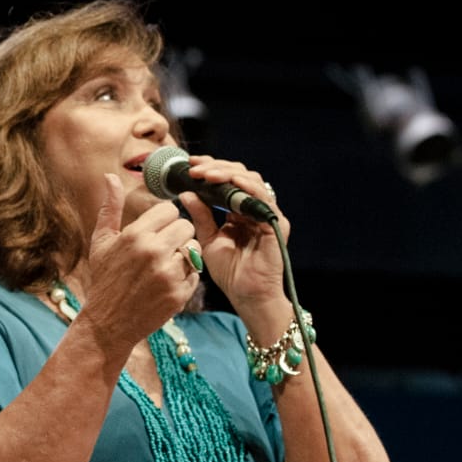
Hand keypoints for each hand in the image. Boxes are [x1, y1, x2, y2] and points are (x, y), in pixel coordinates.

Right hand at [80, 173, 199, 344]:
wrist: (109, 323)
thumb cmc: (104, 279)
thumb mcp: (102, 241)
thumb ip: (110, 207)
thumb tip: (110, 176)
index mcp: (135, 235)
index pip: (170, 210)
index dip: (165, 219)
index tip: (156, 230)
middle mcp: (153, 252)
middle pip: (186, 226)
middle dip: (177, 235)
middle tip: (163, 248)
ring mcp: (169, 274)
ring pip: (194, 248)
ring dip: (184, 254)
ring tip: (165, 265)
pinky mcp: (180, 294)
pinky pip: (196, 272)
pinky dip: (186, 276)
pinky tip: (167, 282)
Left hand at [176, 155, 289, 312]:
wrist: (247, 296)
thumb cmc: (230, 272)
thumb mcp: (208, 239)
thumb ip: (200, 216)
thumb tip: (186, 192)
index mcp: (239, 210)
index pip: (227, 180)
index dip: (210, 168)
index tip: (189, 165)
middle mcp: (254, 208)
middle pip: (240, 174)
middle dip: (216, 167)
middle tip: (195, 168)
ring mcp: (267, 214)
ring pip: (252, 180)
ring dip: (228, 174)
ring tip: (207, 175)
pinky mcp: (276, 224)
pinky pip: (263, 198)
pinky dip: (247, 187)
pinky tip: (231, 182)